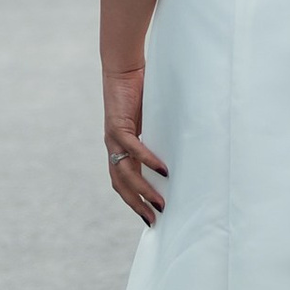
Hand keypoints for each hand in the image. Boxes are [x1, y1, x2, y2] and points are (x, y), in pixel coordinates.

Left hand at [104, 62, 166, 222]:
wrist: (122, 67)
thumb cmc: (137, 91)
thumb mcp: (148, 121)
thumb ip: (155, 137)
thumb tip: (177, 151)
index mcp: (118, 147)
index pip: (121, 182)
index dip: (132, 201)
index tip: (147, 217)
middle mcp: (113, 146)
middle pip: (121, 184)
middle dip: (136, 205)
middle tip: (153, 221)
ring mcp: (113, 137)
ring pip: (126, 172)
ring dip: (143, 190)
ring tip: (160, 202)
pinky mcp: (118, 124)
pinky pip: (133, 148)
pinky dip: (148, 161)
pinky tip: (163, 171)